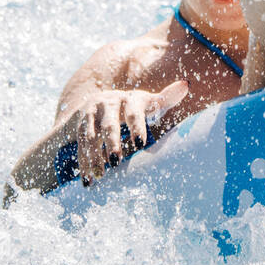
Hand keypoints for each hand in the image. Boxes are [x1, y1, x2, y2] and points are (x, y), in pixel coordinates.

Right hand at [69, 81, 188, 184]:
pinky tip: (87, 179)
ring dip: (93, 156)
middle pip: (109, 125)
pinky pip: (79, 145)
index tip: (140, 144)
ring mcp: (91, 114)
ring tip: (100, 175)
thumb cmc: (131, 106)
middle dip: (112, 143)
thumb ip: (165, 98)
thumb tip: (185, 85)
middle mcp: (107, 104)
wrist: (97, 102)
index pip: (133, 112)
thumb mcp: (146, 102)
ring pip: (90, 137)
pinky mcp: (79, 126)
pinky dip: (83, 163)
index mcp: (128, 99)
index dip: (136, 127)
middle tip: (116, 161)